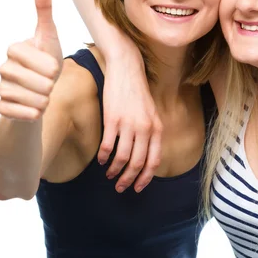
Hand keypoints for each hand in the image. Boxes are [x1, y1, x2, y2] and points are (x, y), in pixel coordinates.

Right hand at [0, 0, 61, 120]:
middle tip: (47, 82)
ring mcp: (1, 88)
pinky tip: (34, 107)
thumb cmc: (46, 61)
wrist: (39, 93)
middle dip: (51, 85)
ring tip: (42, 94)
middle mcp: (3, 67)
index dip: (53, 68)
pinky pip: (27, 114)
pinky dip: (36, 113)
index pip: (44, 63)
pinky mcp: (2, 108)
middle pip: (42, 82)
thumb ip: (45, 8)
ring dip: (46, 99)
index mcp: (14, 48)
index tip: (50, 67)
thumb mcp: (50, 36)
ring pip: (36, 99)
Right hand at [100, 55, 162, 193]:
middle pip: (137, 163)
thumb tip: (145, 156)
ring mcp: (128, 124)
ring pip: (122, 158)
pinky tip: (101, 160)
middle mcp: (145, 129)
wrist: (127, 69)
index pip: (154, 160)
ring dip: (114, 170)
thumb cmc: (138, 92)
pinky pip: (107, 145)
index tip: (138, 187)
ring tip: (109, 175)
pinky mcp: (112, 119)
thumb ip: (151, 133)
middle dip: (128, 179)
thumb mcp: (152, 113)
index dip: (146, 178)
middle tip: (120, 187)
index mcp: (157, 128)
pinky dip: (103, 157)